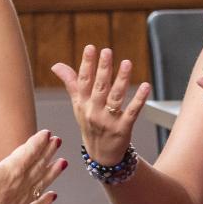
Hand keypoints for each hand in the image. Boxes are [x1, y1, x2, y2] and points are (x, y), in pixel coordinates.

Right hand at [0, 116, 65, 203]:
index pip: (30, 151)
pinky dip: (46, 200)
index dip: (39, 140)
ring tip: (62, 163)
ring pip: (43, 182)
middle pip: (39, 164)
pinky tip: (53, 196)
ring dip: (53, 172)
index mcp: (12, 170)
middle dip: (49, 152)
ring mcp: (24, 201)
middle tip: (57, 142)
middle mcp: (22, 184)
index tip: (47, 133)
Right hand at [51, 45, 150, 164]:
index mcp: (82, 104)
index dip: (87, 64)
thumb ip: (71, 83)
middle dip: (103, 69)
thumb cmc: (90, 124)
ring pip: (115, 97)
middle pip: (99, 87)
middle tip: (107, 51)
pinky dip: (139, 99)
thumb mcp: (78, 105)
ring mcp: (108, 121)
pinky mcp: (123, 128)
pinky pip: (132, 112)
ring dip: (121, 80)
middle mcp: (93, 111)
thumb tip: (56, 65)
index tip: (91, 48)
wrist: (101, 155)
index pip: (83, 81)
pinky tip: (145, 86)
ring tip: (127, 63)